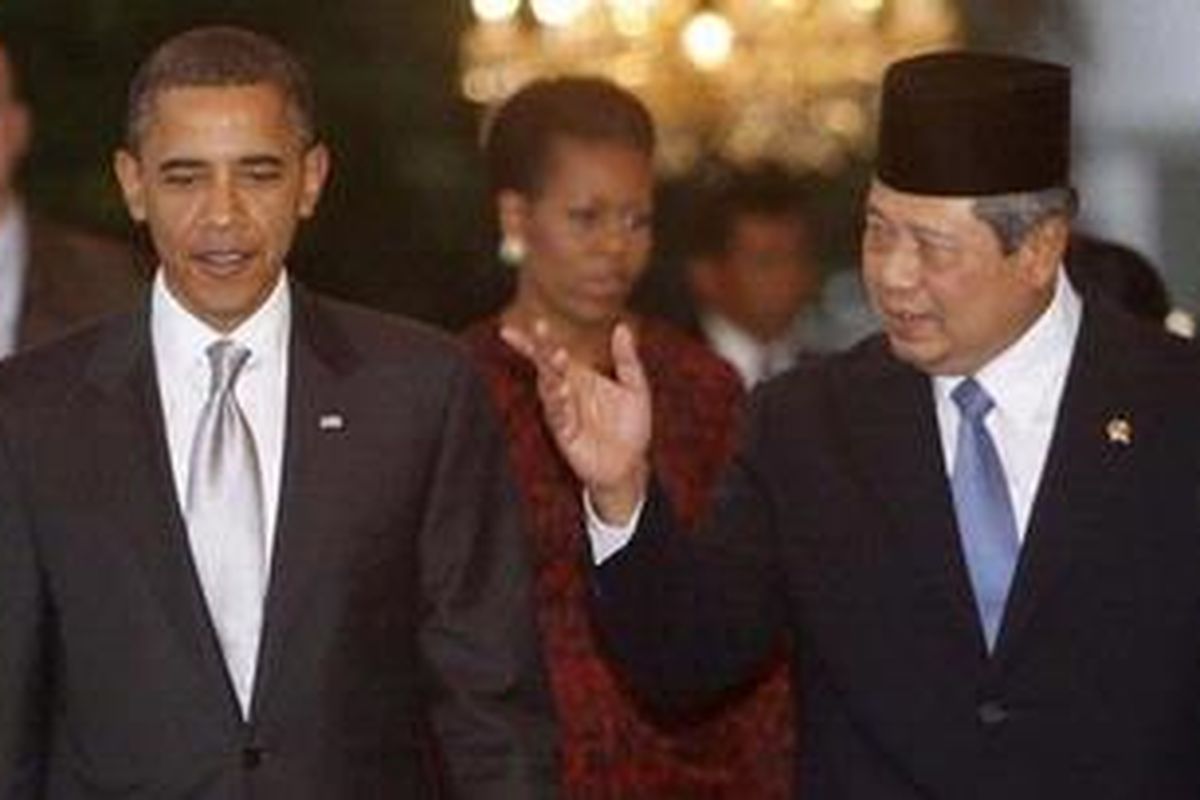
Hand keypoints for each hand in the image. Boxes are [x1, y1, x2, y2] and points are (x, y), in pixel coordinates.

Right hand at [501, 320, 650, 523]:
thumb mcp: (635, 388)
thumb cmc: (630, 426)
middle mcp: (566, 392)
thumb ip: (627, 359)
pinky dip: (559, 403)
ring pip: (549, 388)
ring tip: (557, 354)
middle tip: (540, 326)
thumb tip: (622, 326)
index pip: (550, 356)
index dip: (532, 342)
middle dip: (540, 347)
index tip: (515, 327)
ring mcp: (563, 413)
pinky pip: (558, 416)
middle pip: (546, 366)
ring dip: (551, 371)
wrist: (630, 465)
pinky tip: (562, 390)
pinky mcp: (566, 434)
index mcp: (578, 378)